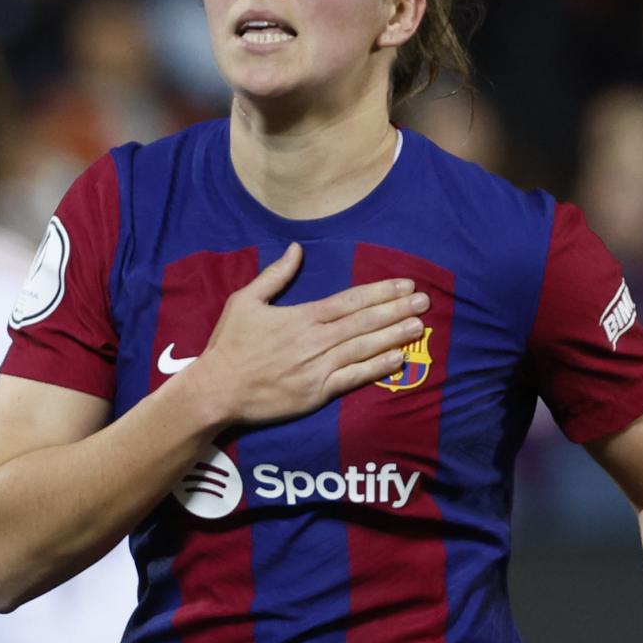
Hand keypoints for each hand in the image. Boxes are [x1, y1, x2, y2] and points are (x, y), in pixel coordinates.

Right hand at [186, 242, 427, 424]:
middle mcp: (314, 340)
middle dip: (396, 310)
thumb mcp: (245, 301)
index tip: (404, 285)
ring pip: (363, 348)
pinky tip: (397, 359)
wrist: (217, 389)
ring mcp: (317, 368)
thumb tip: (296, 249)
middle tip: (425, 301)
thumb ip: (275, 276)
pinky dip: (377, 368)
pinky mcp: (316, 392)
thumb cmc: (229, 345)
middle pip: (363, 322)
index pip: (349, 301)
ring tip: (419, 327)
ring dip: (393, 336)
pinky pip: (353, 378)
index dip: (380, 292)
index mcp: (301, 317)